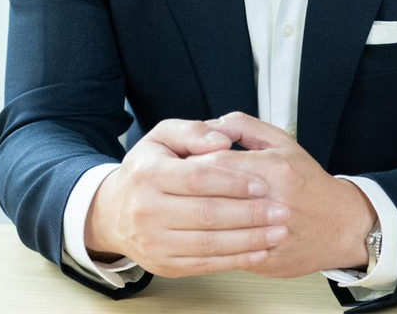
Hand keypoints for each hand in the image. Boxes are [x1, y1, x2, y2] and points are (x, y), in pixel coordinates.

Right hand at [84, 117, 292, 276]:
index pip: (196, 178)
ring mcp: (154, 241)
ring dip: (249, 240)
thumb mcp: (162, 137)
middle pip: (207, 214)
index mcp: (148, 174)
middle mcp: (146, 210)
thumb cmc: (147, 170)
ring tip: (278, 232)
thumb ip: (194, 132)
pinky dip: (235, 260)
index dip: (232, 182)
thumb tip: (223, 140)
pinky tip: (259, 252)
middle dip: (250, 214)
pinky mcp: (164, 265)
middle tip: (281, 211)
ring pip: (209, 244)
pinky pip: (205, 265)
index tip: (262, 185)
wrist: (115, 212)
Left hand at [192, 112, 377, 278]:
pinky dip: (210, 244)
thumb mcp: (280, 142)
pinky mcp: (265, 260)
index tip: (178, 163)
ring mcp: (268, 234)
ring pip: (214, 229)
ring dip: (193, 220)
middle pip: (210, 196)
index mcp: (273, 169)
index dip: (189, 163)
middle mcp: (271, 201)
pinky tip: (200, 234)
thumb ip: (243, 126)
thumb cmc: (308, 182)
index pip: (214, 163)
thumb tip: (210, 126)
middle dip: (184, 192)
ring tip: (182, 210)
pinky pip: (227, 253)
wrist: (340, 225)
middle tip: (173, 188)